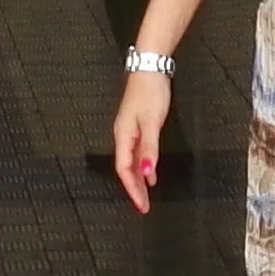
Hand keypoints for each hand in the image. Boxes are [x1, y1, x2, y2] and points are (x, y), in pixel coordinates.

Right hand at [109, 68, 170, 211]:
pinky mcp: (138, 126)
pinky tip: (150, 173)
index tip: (141, 205)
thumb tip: (146, 173)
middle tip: (143, 206)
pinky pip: (137, 153)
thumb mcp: (152, 122)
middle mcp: (123, 135)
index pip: (124, 169)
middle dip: (134, 189)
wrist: (150, 69)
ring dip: (139, 179)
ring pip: (131, 162)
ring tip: (146, 196)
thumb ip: (149, 148)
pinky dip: (143, 166)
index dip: (132, 189)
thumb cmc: (149, 92)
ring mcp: (130, 131)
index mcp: (123, 135)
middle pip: (126, 169)